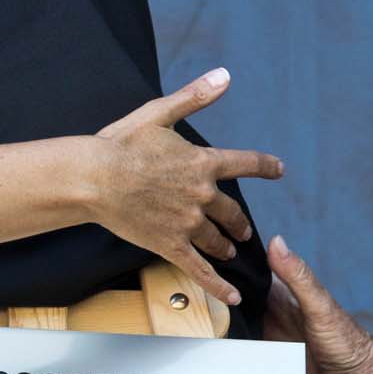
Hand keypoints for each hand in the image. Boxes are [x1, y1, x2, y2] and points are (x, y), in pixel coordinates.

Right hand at [92, 70, 281, 307]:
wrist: (94, 177)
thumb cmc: (120, 144)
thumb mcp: (159, 114)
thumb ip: (195, 97)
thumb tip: (225, 76)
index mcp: (203, 162)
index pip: (246, 164)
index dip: (265, 166)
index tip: (279, 169)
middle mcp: (202, 195)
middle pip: (232, 212)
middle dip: (239, 223)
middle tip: (243, 230)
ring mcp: (188, 223)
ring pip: (217, 240)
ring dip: (225, 246)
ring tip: (228, 251)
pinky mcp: (171, 245)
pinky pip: (200, 270)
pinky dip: (218, 286)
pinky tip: (232, 297)